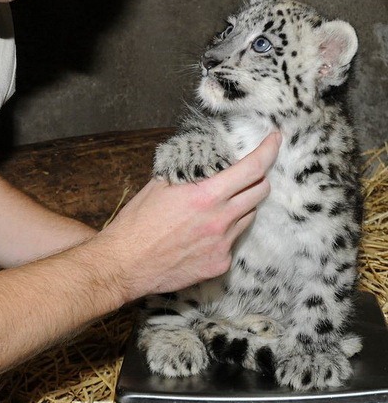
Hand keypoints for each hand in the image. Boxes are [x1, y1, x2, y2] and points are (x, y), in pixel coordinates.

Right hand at [95, 132, 279, 301]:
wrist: (126, 264)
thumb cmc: (138, 222)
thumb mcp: (160, 185)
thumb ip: (189, 172)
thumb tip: (205, 159)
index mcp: (206, 194)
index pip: (252, 168)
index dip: (269, 150)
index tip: (276, 139)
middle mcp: (220, 219)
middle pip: (261, 191)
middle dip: (259, 178)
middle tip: (248, 174)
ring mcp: (223, 243)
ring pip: (248, 216)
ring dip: (241, 205)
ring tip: (215, 207)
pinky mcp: (220, 264)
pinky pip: (233, 241)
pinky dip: (224, 232)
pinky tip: (201, 234)